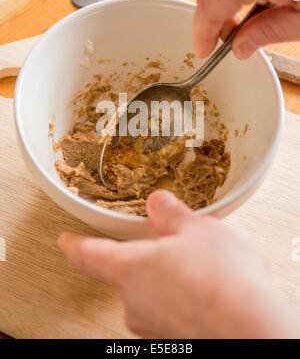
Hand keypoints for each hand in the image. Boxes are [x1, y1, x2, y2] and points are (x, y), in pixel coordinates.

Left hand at [58, 190, 298, 338]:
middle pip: (128, 273)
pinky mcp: (175, 338)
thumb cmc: (221, 280)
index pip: (89, 254)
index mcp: (130, 268)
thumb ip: (171, 215)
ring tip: (201, 269)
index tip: (65, 240)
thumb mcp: (196, 229)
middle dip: (148, 258)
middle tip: (172, 246)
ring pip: (154, 293)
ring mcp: (154, 325)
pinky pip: (173, 311)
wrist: (252, 328)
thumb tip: (158, 203)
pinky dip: (185, 298)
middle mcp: (135, 301)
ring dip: (170, 279)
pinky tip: (209, 290)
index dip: (75, 244)